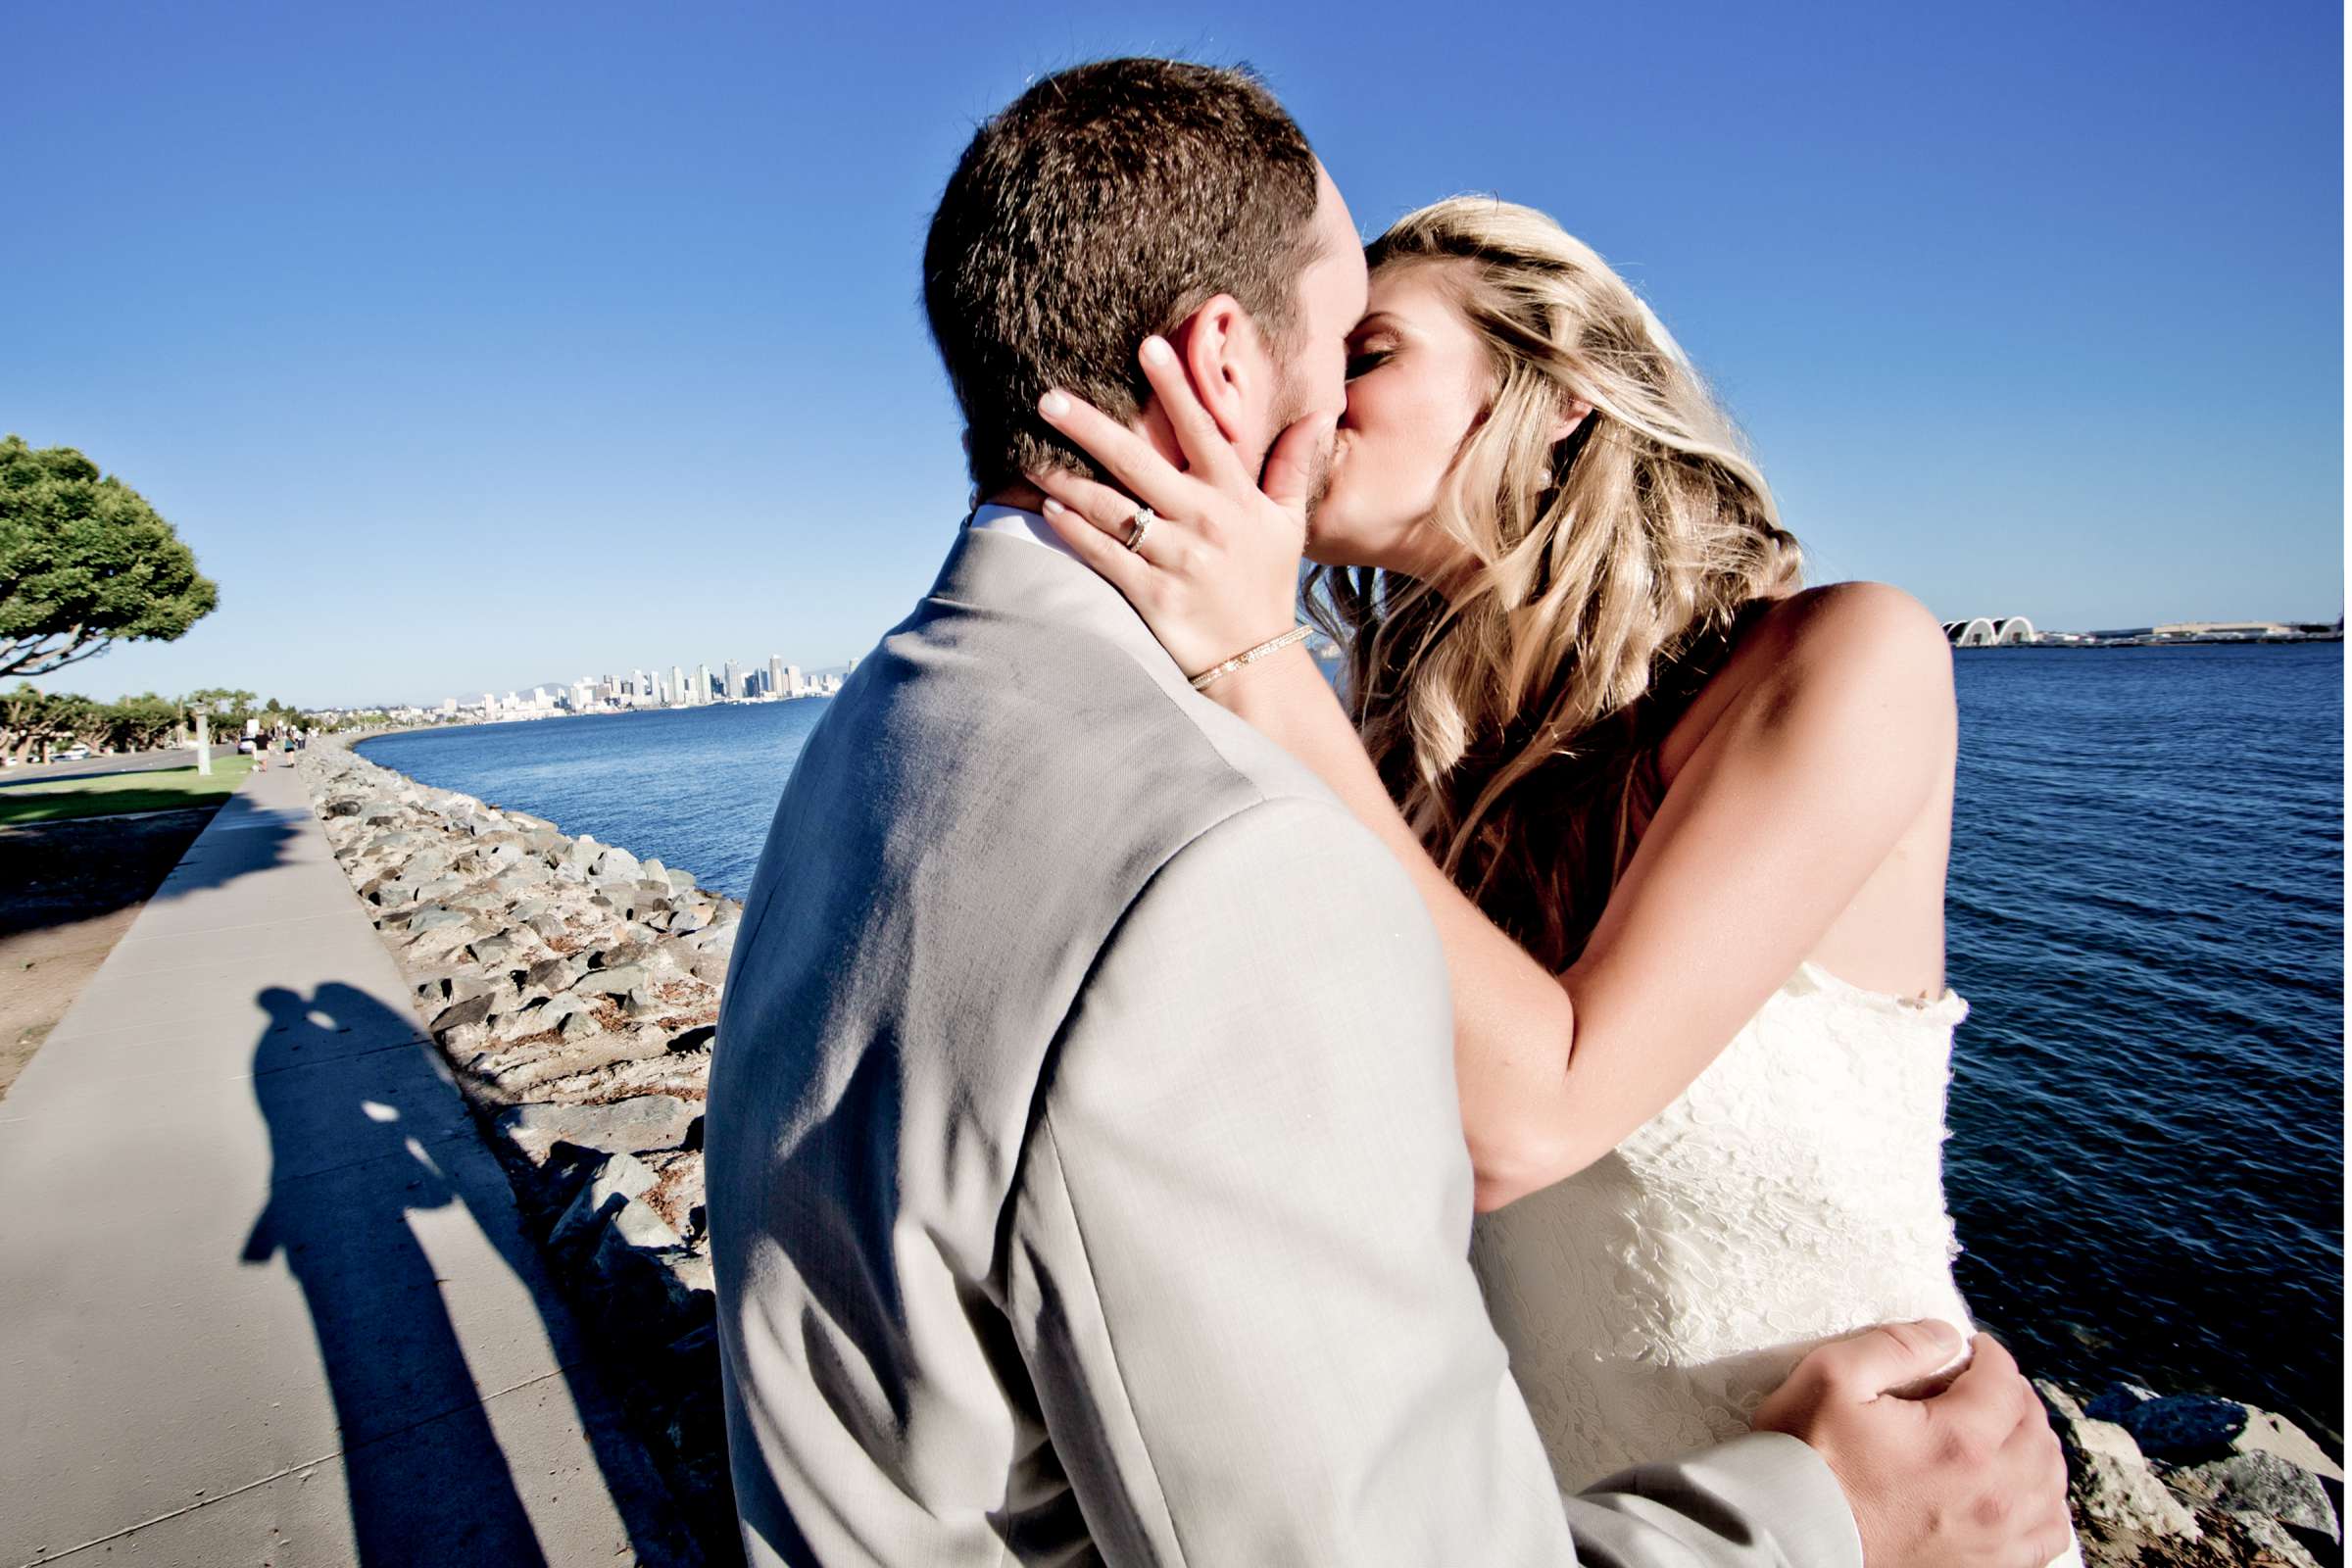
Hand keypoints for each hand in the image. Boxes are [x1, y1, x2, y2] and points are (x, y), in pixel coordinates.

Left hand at [1025, 335, 1332, 683]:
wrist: (1255, 660)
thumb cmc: (1265, 584)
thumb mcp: (1288, 523)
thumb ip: (1292, 466)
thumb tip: (1318, 415)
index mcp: (1233, 497)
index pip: (1201, 430)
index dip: (1175, 387)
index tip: (1148, 345)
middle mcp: (1203, 522)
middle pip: (1138, 463)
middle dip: (1090, 426)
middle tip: (1047, 397)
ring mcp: (1175, 559)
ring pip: (1110, 509)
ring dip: (1065, 480)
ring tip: (1028, 457)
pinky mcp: (1151, 595)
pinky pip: (1105, 556)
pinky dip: (1075, 531)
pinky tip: (1048, 509)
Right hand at [1754, 1321, 2071, 1567]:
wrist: (1791, 1538)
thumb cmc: (1805, 1460)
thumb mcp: (1833, 1377)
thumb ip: (1895, 1345)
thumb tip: (1947, 1337)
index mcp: (1960, 1440)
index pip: (2004, 1381)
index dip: (1990, 1356)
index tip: (1974, 1349)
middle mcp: (1992, 1492)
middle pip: (2036, 1430)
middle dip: (2017, 1397)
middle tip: (1990, 1383)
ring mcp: (1995, 1538)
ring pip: (2050, 1483)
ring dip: (2037, 1447)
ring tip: (2010, 1430)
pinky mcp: (1986, 1566)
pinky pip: (2047, 1534)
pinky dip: (2046, 1504)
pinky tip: (2024, 1489)